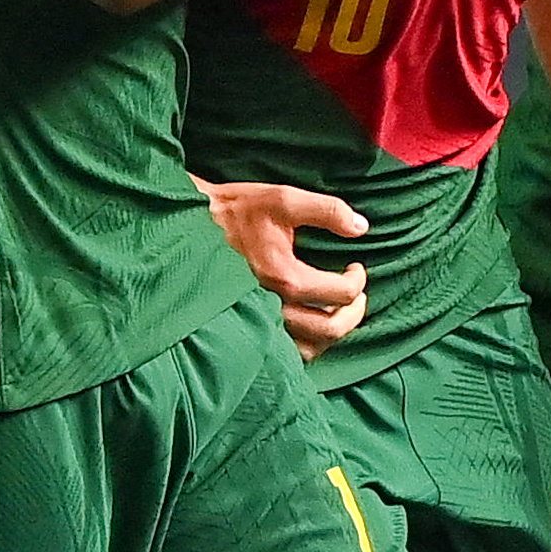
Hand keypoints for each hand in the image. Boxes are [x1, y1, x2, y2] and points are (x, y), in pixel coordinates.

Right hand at [196, 178, 368, 356]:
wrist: (189, 228)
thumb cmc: (236, 212)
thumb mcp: (282, 199)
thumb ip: (327, 210)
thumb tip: (361, 227)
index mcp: (285, 277)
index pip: (342, 294)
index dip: (358, 280)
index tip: (356, 267)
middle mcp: (273, 306)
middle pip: (331, 329)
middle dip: (353, 312)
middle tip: (357, 295)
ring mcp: (259, 320)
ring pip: (309, 348)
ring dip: (332, 332)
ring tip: (338, 312)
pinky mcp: (248, 326)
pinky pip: (285, 353)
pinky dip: (306, 345)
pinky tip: (310, 325)